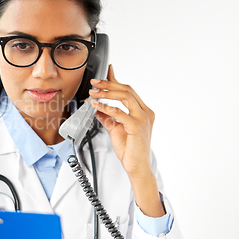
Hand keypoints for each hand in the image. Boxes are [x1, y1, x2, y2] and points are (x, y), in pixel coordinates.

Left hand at [89, 64, 163, 216]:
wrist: (136, 167)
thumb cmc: (129, 150)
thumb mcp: (115, 129)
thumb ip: (107, 117)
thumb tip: (97, 107)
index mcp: (142, 111)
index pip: (128, 90)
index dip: (116, 80)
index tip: (106, 71)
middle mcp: (145, 112)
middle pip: (126, 90)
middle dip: (108, 84)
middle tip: (94, 83)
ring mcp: (143, 119)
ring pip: (125, 97)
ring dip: (106, 93)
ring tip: (93, 93)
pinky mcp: (137, 126)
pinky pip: (120, 112)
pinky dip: (107, 107)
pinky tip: (96, 106)